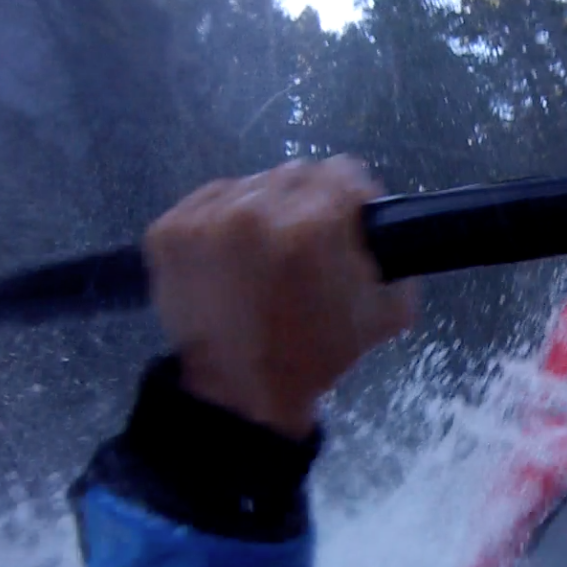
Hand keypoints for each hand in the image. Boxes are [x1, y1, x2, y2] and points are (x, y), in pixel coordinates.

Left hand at [145, 156, 418, 439]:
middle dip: (310, 205)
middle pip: (297, 174)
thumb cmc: (317, 355)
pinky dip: (224, 222)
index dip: (354, 200)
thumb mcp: (389, 313)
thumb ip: (399, 260)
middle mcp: (256, 210)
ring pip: (252, 185)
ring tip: (264, 256)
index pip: (344, 171)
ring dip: (265, 211)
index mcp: (313, 226)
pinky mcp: (167, 230)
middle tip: (307, 246)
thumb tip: (383, 228)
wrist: (241, 395)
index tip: (349, 225)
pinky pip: (209, 201)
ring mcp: (204, 218)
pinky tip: (231, 258)